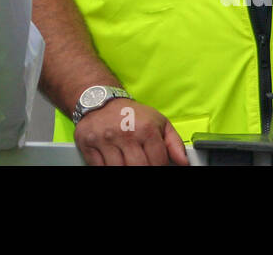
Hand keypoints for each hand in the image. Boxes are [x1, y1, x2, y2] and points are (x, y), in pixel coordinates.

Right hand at [73, 99, 188, 165]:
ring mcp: (105, 139)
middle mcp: (125, 133)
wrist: (101, 101)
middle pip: (139, 169)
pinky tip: (113, 160)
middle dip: (142, 169)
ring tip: (128, 160)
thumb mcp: (158, 123)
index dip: (158, 167)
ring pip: (119, 170)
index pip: (157, 163)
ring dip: (125, 168)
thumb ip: (174, 143)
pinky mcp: (88, 143)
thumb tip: (184, 162)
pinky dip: (107, 167)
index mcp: (146, 129)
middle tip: (141, 163)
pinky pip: (99, 168)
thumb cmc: (132, 115)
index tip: (155, 164)